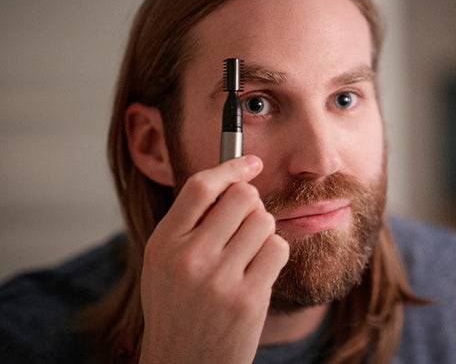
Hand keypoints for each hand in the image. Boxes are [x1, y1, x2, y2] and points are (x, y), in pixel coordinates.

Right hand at [138, 155, 289, 363]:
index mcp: (163, 243)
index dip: (231, 167)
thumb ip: (190, 225)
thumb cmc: (179, 309)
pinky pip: (277, 249)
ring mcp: (219, 279)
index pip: (200, 186)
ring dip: (263, 233)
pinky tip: (258, 272)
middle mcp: (188, 258)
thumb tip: (235, 182)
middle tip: (246, 225)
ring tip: (248, 255)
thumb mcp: (165, 264)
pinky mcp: (247, 299)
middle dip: (252, 205)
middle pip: (242, 197)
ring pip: (264, 221)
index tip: (252, 162)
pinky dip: (274, 255)